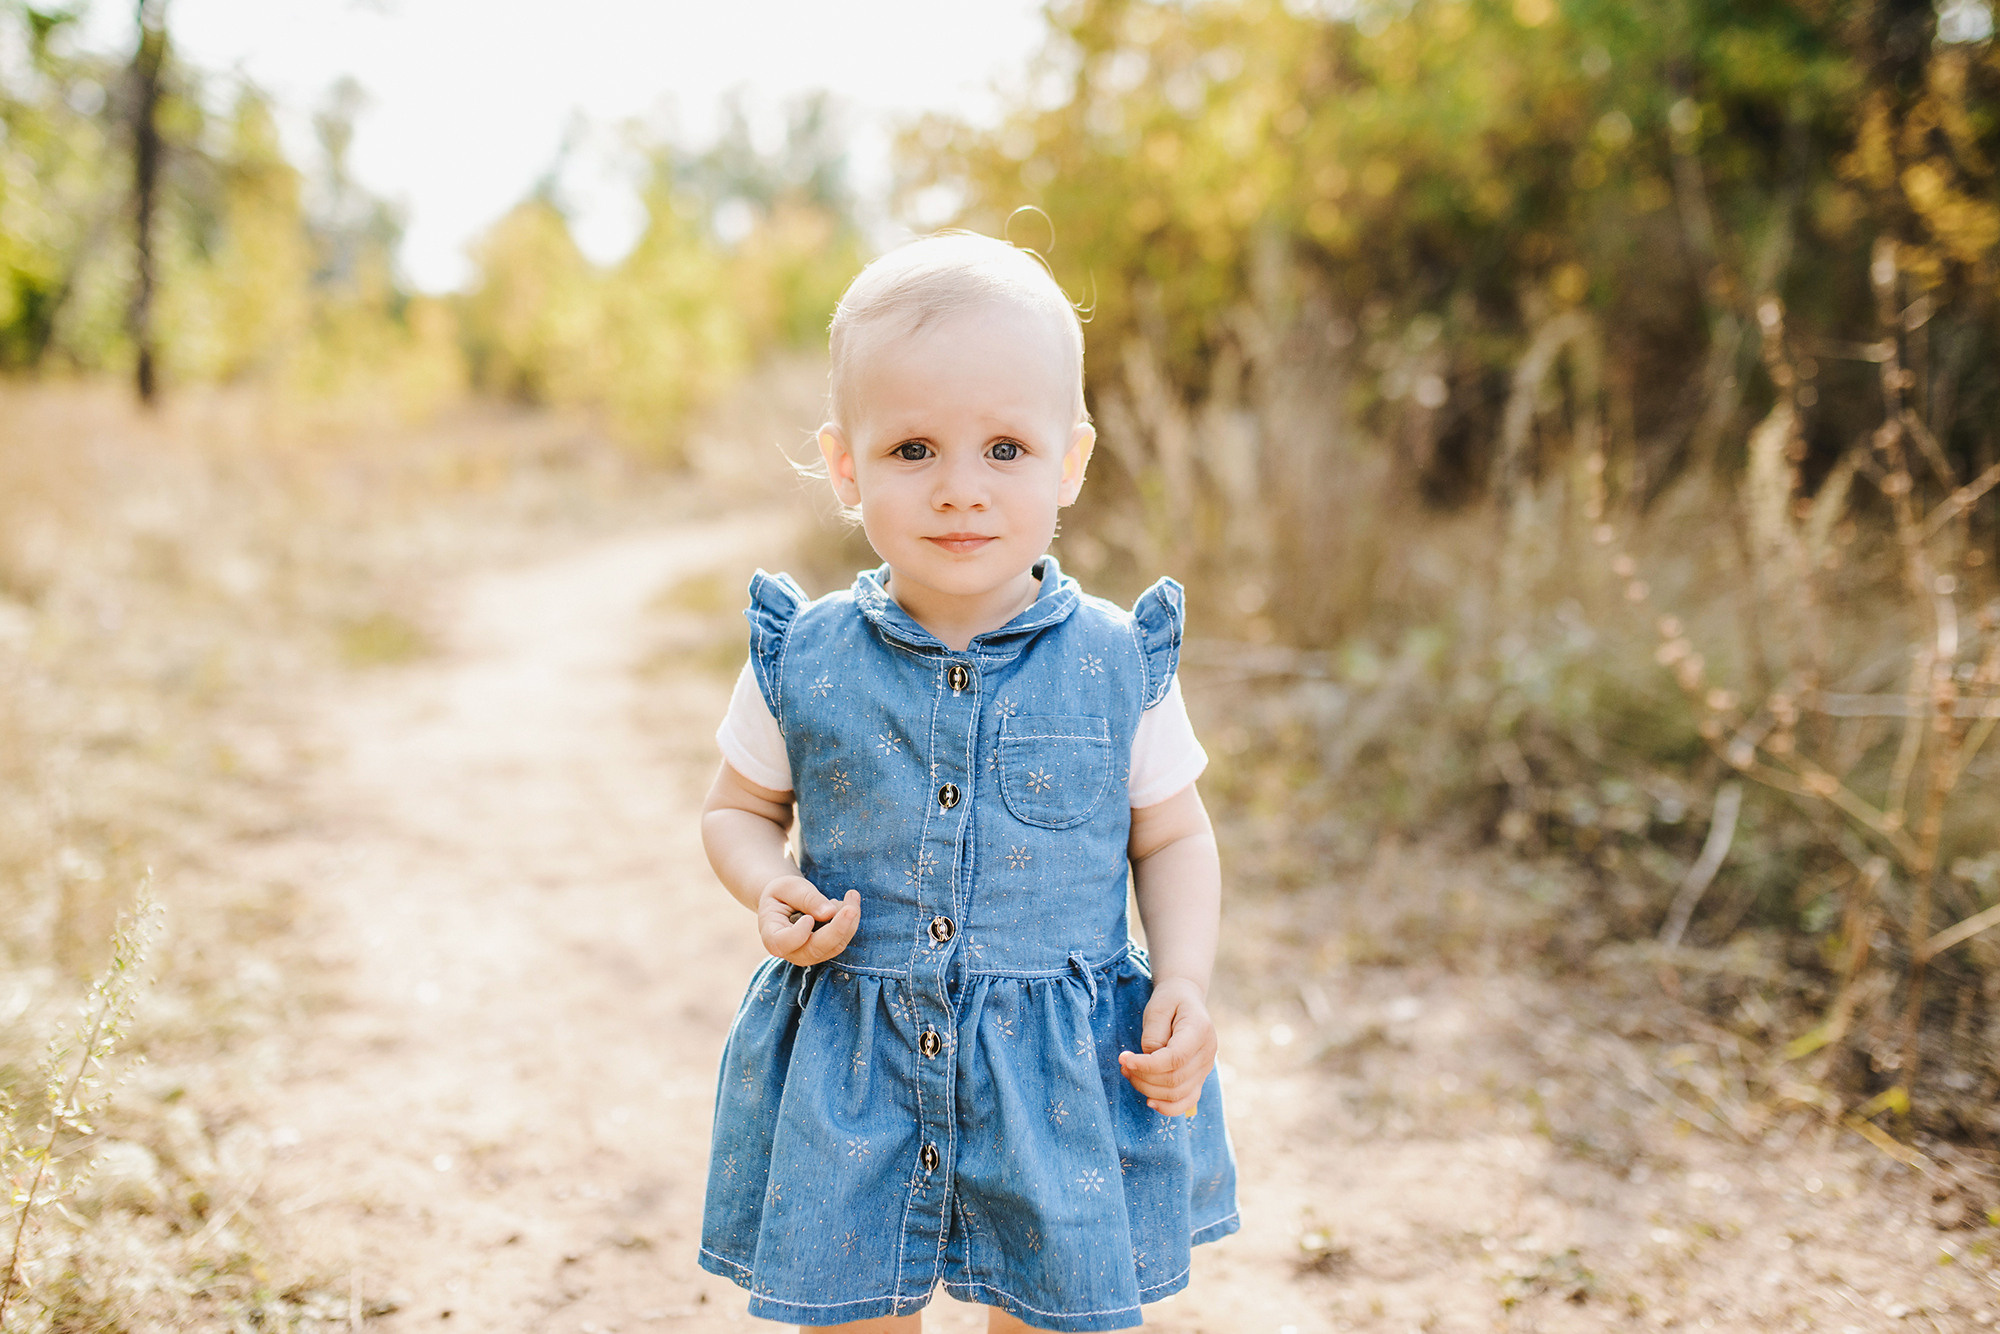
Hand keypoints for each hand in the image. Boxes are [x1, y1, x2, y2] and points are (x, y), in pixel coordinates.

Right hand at [757, 875, 858, 964]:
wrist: (785, 901)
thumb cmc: (782, 893)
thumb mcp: (789, 887)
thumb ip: (806, 898)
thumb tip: (829, 913)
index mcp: (771, 936)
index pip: (782, 944)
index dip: (798, 934)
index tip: (808, 918)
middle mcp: (790, 952)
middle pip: (815, 949)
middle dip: (837, 928)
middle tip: (851, 904)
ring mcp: (809, 954)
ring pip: (835, 946)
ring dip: (849, 921)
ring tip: (850, 895)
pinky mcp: (825, 951)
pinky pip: (843, 941)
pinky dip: (851, 922)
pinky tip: (849, 903)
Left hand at [1117, 977, 1216, 1116]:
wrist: (1186, 998)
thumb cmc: (1170, 1000)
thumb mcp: (1158, 1008)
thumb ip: (1153, 1035)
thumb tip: (1148, 1061)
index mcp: (1200, 1031)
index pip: (1174, 1059)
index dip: (1147, 1065)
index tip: (1124, 1058)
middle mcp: (1207, 1053)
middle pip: (1175, 1080)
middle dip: (1143, 1077)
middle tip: (1123, 1064)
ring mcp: (1206, 1068)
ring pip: (1178, 1094)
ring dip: (1148, 1089)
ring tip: (1129, 1073)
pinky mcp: (1199, 1078)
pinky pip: (1187, 1101)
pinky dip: (1168, 1107)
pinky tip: (1149, 1100)